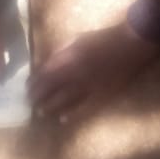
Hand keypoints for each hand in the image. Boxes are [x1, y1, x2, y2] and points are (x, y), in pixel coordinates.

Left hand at [27, 21, 159, 121]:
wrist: (132, 43)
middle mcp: (75, 72)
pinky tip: (63, 119)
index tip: (27, 87)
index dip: (34, 82)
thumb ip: (61, 52)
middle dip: (37, 96)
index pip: (44, 73)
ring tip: (40, 112)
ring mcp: (89, 85)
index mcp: (68, 56)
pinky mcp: (103, 95)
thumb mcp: (78, 39)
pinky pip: (85, 108)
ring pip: (64, 100)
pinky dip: (72, 115)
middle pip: (50, 88)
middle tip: (30, 102)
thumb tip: (46, 64)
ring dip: (50, 107)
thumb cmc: (104, 38)